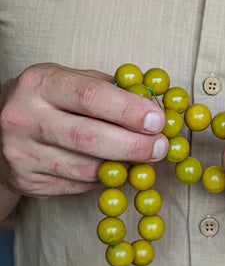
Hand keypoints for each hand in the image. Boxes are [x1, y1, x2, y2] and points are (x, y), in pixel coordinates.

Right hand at [0, 63, 167, 197]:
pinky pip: (78, 185)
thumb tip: (154, 107)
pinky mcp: (28, 181)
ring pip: (85, 168)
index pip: (89, 96)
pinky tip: (115, 168)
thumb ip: (110, 90)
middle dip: (133, 145)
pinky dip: (104, 179)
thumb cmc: (48, 100)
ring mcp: (22, 153)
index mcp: (40, 84)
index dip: (128, 110)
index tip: (157, 120)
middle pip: (88, 137)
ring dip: (123, 166)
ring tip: (144, 157)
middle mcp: (25, 118)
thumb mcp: (71, 81)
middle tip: (160, 147)